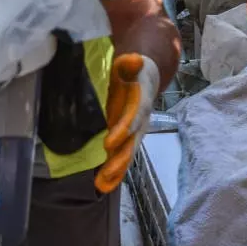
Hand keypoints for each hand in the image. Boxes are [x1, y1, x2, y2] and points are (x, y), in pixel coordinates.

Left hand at [95, 53, 161, 193]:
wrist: (145, 78)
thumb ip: (131, 63)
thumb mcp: (133, 63)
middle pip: (131, 143)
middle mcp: (139, 121)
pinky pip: (121, 156)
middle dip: (119, 159)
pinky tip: (102, 185)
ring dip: (115, 171)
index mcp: (140, 102)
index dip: (124, 130)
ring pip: (126, 154)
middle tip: (106, 173)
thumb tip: (134, 59)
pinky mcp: (125, 138)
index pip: (133, 118)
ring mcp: (133, 132)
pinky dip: (113, 172)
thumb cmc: (134, 70)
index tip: (110, 142)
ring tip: (102, 185)